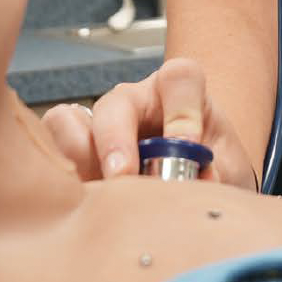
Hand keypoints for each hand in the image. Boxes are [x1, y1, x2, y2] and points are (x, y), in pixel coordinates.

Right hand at [40, 57, 256, 187]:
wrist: (202, 190)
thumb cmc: (217, 172)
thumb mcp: (230, 173)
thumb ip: (220, 175)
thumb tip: (198, 181)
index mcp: (181, 94)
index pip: (180, 78)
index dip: (183, 110)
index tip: (189, 147)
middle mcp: (136, 102)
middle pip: (115, 102)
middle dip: (115, 140)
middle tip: (124, 179)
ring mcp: (102, 127)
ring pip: (69, 121)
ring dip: (80, 158)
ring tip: (98, 193)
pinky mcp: (76, 154)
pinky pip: (51, 152)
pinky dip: (62, 176)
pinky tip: (84, 203)